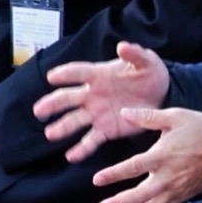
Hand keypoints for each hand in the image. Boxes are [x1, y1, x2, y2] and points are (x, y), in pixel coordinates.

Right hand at [36, 42, 170, 148]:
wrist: (161, 94)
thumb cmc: (149, 74)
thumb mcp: (147, 61)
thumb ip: (135, 54)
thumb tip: (123, 46)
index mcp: (99, 75)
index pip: (78, 73)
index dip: (66, 74)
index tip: (52, 77)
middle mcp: (92, 95)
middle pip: (67, 98)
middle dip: (52, 104)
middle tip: (39, 111)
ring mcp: (96, 113)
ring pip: (74, 121)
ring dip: (62, 127)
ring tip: (51, 134)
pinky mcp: (106, 129)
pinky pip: (91, 140)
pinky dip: (82, 149)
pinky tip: (72, 156)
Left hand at [92, 108, 201, 202]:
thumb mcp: (177, 117)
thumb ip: (148, 116)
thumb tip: (124, 113)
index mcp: (163, 156)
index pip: (133, 168)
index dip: (114, 175)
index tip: (97, 180)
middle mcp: (167, 177)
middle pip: (138, 196)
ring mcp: (175, 189)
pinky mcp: (182, 196)